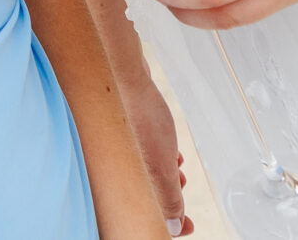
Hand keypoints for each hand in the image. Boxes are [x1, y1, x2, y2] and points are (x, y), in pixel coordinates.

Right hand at [121, 76, 190, 235]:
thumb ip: (169, 199)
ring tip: (177, 170)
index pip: (141, 218)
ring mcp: (112, 154)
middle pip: (142, 200)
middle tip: (182, 199)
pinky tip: (167, 152)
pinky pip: (137, 159)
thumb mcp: (162, 167)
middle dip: (167, 201)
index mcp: (120, 185)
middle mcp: (111, 172)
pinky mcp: (116, 137)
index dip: (166, 228)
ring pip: (140, 179)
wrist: (120, 73)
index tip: (185, 226)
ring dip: (164, 178)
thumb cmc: (136, 115)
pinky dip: (155, 160)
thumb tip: (173, 227)